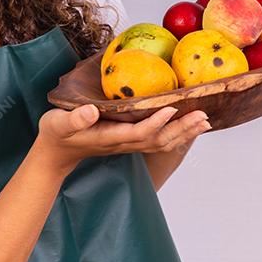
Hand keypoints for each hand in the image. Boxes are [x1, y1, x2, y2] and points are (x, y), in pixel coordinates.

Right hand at [36, 105, 210, 174]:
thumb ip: (75, 118)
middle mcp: (122, 143)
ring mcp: (128, 144)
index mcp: (108, 137)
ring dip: (184, 133)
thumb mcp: (59, 123)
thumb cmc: (57, 134)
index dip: (156, 123)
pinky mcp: (130, 141)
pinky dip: (177, 134)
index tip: (171, 108)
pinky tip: (188, 124)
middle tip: (203, 115)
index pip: (138, 133)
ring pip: (162, 143)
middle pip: (158, 140)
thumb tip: (90, 111)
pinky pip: (158, 140)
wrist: (56, 153)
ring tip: (205, 121)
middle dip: (181, 129)